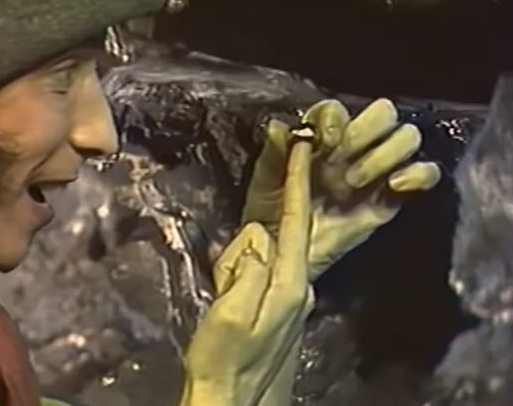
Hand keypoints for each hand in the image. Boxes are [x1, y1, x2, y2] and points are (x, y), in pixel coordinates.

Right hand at [180, 137, 315, 405]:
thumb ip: (249, 268)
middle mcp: (300, 287)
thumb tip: (259, 238)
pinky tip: (228, 300)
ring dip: (238, 267)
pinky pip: (260, 272)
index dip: (298, 180)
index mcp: (291, 284)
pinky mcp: (280, 307)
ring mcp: (292, 298)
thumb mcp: (230, 312)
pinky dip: (241, 276)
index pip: (297, 220)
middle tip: (225, 279)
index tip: (302, 146)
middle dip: (250, 241)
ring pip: (263, 255)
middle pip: (276, 237)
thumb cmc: (225, 361)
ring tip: (223, 296)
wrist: (232, 403)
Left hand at [242, 98, 440, 279]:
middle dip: (368, 130)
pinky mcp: (393, 197)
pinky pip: (425, 174)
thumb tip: (278, 126)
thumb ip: (273, 154)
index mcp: (319, 136)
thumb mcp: (263, 184)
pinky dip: (419, 174)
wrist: (284, 257)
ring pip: (406, 137)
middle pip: (382, 113)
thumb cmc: (269, 214)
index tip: (327, 142)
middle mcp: (351, 146)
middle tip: (344, 162)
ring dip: (387, 153)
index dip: (336, 119)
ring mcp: (376, 170)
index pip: (338, 109)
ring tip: (356, 182)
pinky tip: (395, 185)